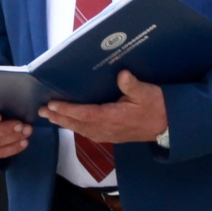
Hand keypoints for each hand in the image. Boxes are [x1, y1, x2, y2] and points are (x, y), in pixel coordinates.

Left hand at [38, 70, 166, 143]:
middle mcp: (108, 129)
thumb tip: (122, 74)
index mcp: (114, 118)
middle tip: (42, 112)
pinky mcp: (112, 135)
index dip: (67, 110)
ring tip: (51, 116)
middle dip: (59, 118)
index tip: (52, 105)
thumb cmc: (157, 106)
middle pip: (78, 124)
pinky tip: (71, 123)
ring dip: (66, 123)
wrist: (168, 125)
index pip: (85, 114)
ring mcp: (109, 134)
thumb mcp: (147, 92)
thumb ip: (133, 85)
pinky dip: (77, 127)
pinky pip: (89, 132)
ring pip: (82, 130)